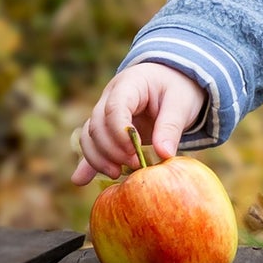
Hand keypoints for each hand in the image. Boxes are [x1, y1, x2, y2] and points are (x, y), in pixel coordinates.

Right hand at [72, 64, 206, 186]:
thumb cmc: (178, 88)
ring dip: (99, 158)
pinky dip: (89, 162)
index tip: (134, 152)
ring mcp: (104, 112)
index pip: (114, 108)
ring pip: (89, 136)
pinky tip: (81, 180)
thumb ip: (171, 126)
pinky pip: (92, 144)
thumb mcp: (181, 103)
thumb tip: (164, 154)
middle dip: (111, 149)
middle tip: (135, 165)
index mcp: (130, 83)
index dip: (119, 133)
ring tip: (117, 174)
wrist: (173, 81)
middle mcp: (110, 96)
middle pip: (97, 125)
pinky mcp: (106, 128)